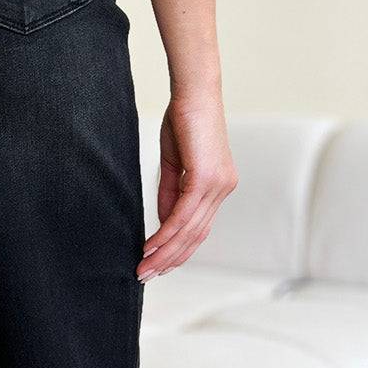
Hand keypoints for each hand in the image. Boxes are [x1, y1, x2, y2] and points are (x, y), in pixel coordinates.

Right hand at [138, 91, 237, 280]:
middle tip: (146, 275)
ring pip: (189, 230)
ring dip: (165, 252)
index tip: (158, 265)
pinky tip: (150, 247)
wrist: (194, 91)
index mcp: (219, 186)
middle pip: (196, 236)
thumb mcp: (175, 163)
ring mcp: (218, 185)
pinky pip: (183, 215)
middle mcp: (223, 189)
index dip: (178, 250)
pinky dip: (166, 233)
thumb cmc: (184, 119)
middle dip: (169, 259)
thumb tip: (163, 224)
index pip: (199, 228)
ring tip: (144, 268)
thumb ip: (171, 194)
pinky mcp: (206, 178)